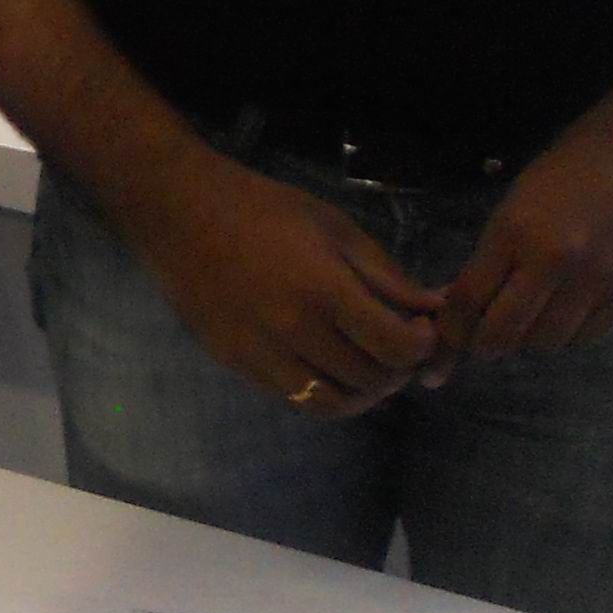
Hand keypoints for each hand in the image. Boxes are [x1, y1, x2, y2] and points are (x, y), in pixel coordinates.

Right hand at [119, 151, 446, 417]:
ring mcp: (261, 354)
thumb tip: (434, 307)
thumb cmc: (263, 208)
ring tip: (368, 366)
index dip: (423, 345)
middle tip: (398, 345)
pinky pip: (294, 399)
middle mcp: (294, 332)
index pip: (396, 347)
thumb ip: (387, 275)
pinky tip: (329, 367)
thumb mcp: (336, 228)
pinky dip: (325, 393)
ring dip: (365, 393)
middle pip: (372, 380)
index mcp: (324, 290)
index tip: (421, 327)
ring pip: (333, 404)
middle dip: (399, 368)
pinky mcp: (236, 364)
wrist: (178, 213)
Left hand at [438, 41, 612, 364]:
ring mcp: (599, 280)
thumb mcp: (526, 191)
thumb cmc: (588, 153)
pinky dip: (573, 332)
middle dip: (486, 344)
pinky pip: (592, 334)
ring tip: (532, 320)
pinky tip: (570, 314)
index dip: (453, 327)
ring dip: (532, 338)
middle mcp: (555, 261)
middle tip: (486, 339)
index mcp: (516, 229)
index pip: (468, 300)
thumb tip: (474, 294)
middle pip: (504, 335)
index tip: (451, 333)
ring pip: (549, 341)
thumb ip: (501, 245)